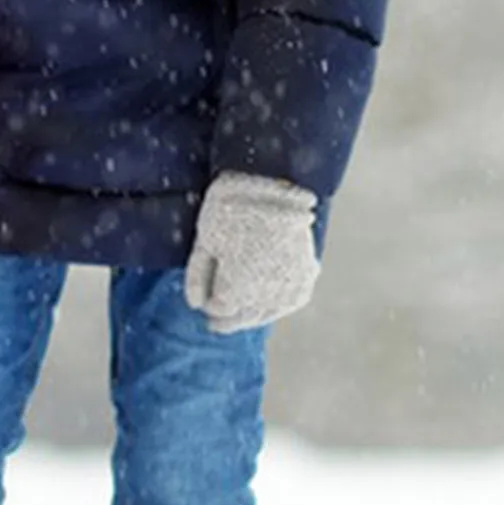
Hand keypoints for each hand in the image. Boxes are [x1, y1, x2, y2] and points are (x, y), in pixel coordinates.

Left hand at [184, 172, 318, 333]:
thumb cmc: (230, 205)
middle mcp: (268, 295)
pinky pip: (290, 298)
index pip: (220, 311)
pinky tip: (269, 296)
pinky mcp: (308, 274)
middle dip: (231, 319)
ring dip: (255, 313)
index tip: (206, 307)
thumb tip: (195, 305)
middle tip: (219, 323)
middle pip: (246, 316)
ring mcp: (292, 286)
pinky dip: (277, 301)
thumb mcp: (204, 237)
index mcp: (238, 290)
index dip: (211, 309)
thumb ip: (197, 275)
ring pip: (270, 311)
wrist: (274, 180)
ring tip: (242, 310)